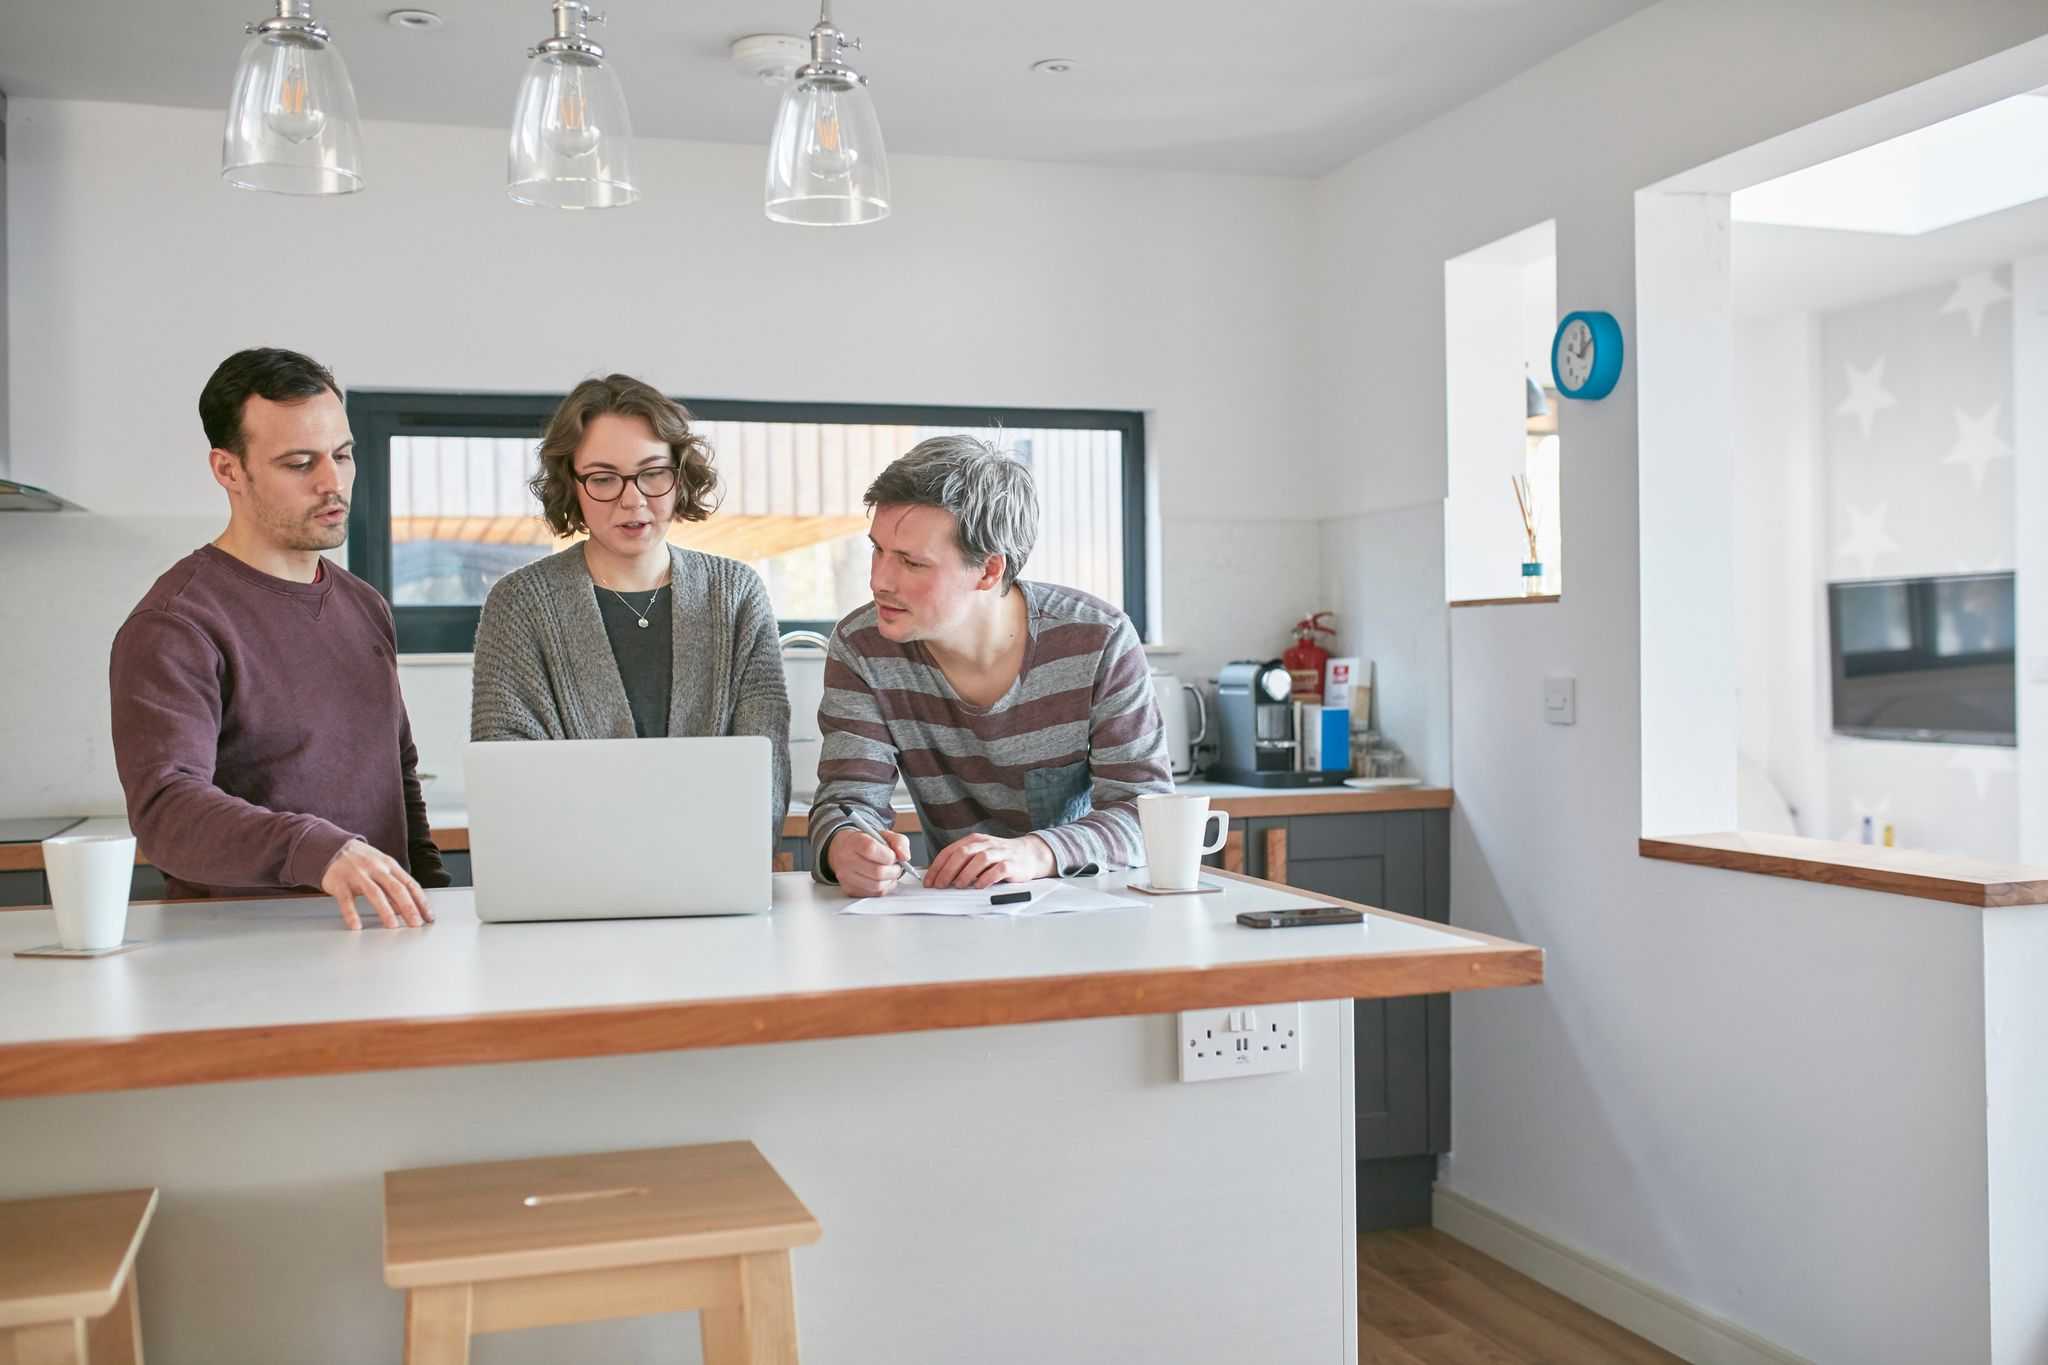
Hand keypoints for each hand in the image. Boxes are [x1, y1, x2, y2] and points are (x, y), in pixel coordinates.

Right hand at [320, 839, 432, 929]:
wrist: (333, 846)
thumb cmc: (362, 861)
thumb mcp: (382, 869)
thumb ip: (394, 887)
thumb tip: (406, 909)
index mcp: (390, 865)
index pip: (410, 884)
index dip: (421, 901)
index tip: (429, 917)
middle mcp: (376, 868)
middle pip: (396, 888)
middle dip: (408, 907)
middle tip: (416, 924)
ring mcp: (358, 874)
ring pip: (375, 893)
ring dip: (385, 911)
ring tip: (393, 926)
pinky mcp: (340, 882)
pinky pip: (346, 899)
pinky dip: (351, 913)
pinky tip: (356, 926)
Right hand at [827, 828, 913, 897]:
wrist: (843, 850)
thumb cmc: (864, 843)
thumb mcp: (883, 835)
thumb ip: (898, 841)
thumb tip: (904, 856)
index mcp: (854, 842)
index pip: (871, 850)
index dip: (888, 855)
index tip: (893, 855)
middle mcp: (846, 860)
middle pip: (877, 872)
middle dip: (893, 870)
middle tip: (896, 866)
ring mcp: (846, 877)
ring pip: (877, 886)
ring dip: (890, 880)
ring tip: (890, 872)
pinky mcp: (850, 890)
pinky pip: (874, 894)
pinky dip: (884, 888)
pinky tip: (883, 880)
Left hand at [923, 833, 1055, 889]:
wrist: (1030, 854)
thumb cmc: (1001, 856)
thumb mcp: (979, 853)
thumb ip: (963, 862)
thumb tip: (940, 876)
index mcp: (974, 840)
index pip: (951, 851)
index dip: (938, 866)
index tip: (930, 880)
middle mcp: (985, 844)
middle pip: (962, 854)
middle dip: (948, 870)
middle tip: (940, 885)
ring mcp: (999, 853)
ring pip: (979, 860)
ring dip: (966, 874)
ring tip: (959, 885)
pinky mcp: (1011, 864)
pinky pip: (997, 870)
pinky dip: (986, 878)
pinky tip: (979, 885)